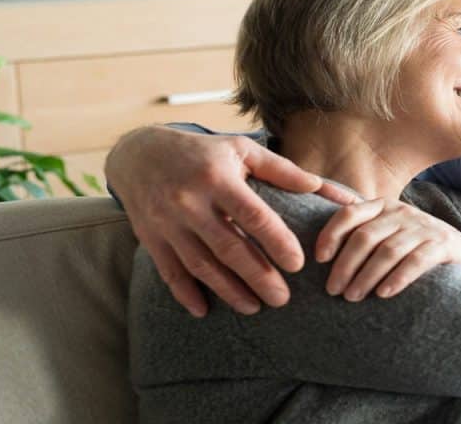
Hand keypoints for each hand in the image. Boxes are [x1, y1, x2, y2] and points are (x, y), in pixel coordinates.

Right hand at [106, 126, 358, 316]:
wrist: (140, 154)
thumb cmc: (204, 152)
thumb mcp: (241, 150)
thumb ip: (282, 170)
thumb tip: (320, 186)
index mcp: (218, 178)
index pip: (253, 216)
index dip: (276, 242)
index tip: (297, 265)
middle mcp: (190, 202)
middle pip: (229, 248)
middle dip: (258, 277)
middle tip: (283, 299)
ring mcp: (167, 222)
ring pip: (201, 265)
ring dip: (228, 290)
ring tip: (254, 307)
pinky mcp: (151, 237)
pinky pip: (169, 272)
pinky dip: (186, 294)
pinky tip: (204, 310)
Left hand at [316, 198, 460, 300]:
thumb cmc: (412, 245)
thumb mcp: (386, 230)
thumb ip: (357, 229)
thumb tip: (316, 246)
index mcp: (382, 206)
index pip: (349, 214)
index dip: (331, 235)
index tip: (319, 260)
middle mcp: (402, 212)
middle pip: (365, 236)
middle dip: (345, 265)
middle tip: (334, 290)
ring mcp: (424, 227)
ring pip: (388, 251)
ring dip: (366, 276)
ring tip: (353, 297)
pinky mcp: (442, 244)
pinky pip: (416, 261)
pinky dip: (398, 278)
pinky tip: (384, 294)